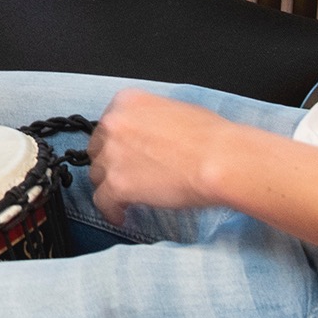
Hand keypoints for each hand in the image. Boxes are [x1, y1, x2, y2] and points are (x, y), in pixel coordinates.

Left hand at [87, 89, 230, 223]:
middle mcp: (114, 124)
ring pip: (98, 176)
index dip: (115, 143)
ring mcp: (112, 154)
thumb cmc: (210, 138)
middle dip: (111, 164)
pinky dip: (111, 211)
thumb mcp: (175, 110)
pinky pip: (102, 201)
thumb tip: (149, 135)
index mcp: (127, 102)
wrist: (220, 159)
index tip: (122, 154)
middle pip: (98, 150)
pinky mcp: (117, 184)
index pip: (108, 125)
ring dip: (111, 186)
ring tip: (125, 199)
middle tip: (125, 175)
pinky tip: (121, 215)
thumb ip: (150, 120)